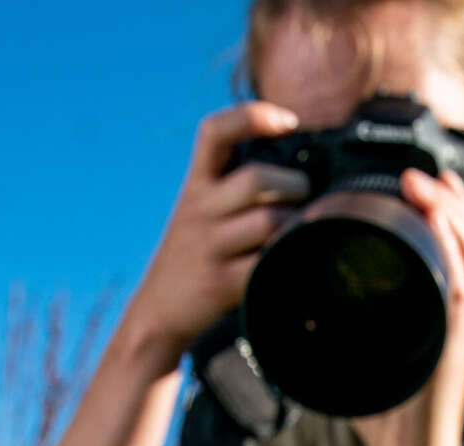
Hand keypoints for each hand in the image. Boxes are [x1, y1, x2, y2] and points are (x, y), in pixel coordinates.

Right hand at [130, 102, 310, 367]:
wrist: (159, 312)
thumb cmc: (194, 256)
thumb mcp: (200, 211)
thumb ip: (235, 186)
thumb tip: (303, 169)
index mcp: (196, 185)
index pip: (215, 132)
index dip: (252, 116)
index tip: (288, 121)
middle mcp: (199, 210)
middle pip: (257, 180)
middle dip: (294, 185)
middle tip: (304, 198)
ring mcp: (209, 247)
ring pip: (269, 221)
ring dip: (297, 225)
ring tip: (301, 233)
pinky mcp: (222, 284)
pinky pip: (268, 264)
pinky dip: (289, 261)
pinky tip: (295, 261)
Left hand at [353, 168, 463, 445]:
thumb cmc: (387, 414)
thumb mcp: (361, 359)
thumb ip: (342, 331)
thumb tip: (300, 312)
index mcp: (437, 309)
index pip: (454, 246)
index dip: (444, 208)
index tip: (421, 179)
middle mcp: (456, 310)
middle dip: (449, 197)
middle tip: (419, 172)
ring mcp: (460, 322)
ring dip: (451, 211)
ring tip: (424, 183)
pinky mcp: (457, 338)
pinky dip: (453, 247)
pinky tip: (438, 222)